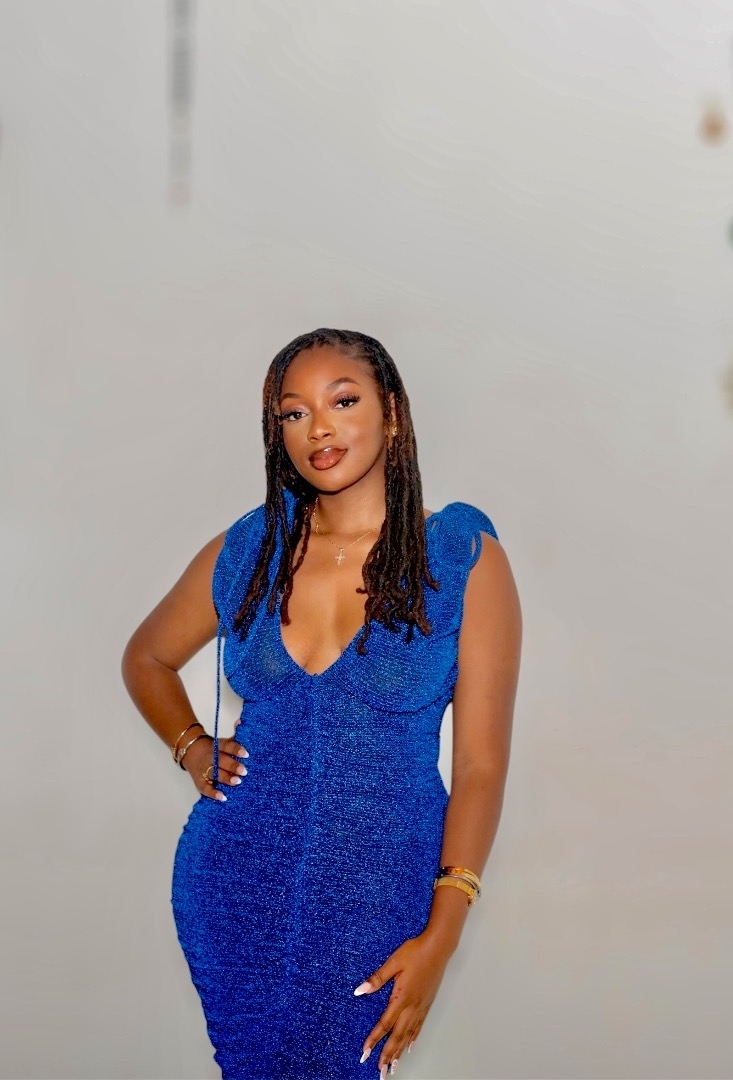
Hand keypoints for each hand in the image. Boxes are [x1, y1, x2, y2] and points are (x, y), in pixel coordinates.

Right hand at [182, 735, 248, 800]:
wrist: (190, 751)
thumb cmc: (213, 749)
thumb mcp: (223, 741)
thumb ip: (234, 735)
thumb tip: (241, 722)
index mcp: (217, 746)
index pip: (227, 746)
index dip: (236, 749)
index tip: (246, 754)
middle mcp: (211, 757)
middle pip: (221, 761)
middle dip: (232, 766)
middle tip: (244, 771)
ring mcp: (204, 769)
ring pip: (214, 774)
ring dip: (225, 778)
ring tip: (237, 781)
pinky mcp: (199, 781)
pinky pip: (205, 788)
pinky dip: (213, 793)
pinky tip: (223, 797)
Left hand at [354, 931, 453, 1076]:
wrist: (438, 947)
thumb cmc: (416, 951)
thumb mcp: (393, 961)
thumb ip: (377, 978)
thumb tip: (360, 990)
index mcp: (402, 997)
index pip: (385, 1024)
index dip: (374, 1039)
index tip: (365, 1053)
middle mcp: (412, 1006)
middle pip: (397, 1036)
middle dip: (387, 1055)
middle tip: (380, 1071)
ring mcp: (421, 1006)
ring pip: (409, 1035)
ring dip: (399, 1052)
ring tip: (393, 1067)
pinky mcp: (427, 1003)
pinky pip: (419, 1026)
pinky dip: (413, 1039)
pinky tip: (409, 1047)